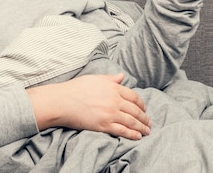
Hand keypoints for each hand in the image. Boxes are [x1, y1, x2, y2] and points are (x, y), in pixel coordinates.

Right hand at [27, 73, 151, 139]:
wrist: (62, 101)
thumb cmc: (76, 88)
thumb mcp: (95, 79)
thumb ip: (111, 79)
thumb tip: (122, 76)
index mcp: (113, 88)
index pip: (134, 97)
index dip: (141, 104)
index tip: (144, 109)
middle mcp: (114, 100)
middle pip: (135, 110)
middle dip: (144, 118)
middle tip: (149, 122)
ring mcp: (110, 113)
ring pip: (131, 121)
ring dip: (142, 127)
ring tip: (147, 131)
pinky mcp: (104, 125)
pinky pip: (122, 131)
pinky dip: (132, 134)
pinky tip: (138, 136)